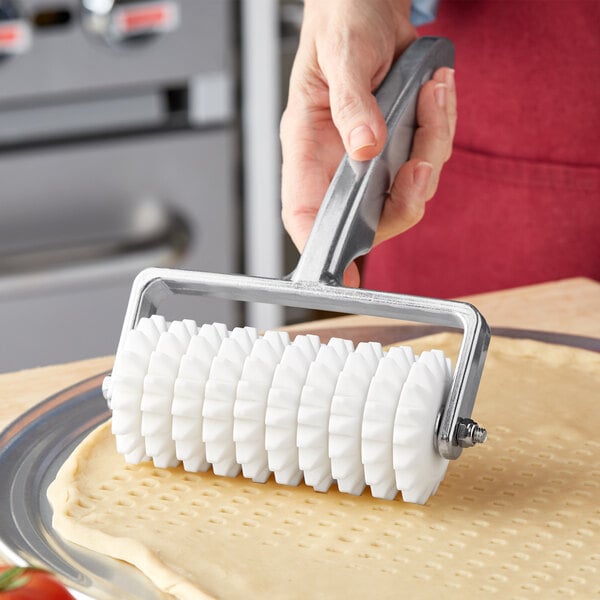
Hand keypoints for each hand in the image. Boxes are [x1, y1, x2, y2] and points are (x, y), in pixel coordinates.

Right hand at [280, 0, 456, 285]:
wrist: (368, 4)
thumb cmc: (338, 24)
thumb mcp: (340, 56)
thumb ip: (350, 103)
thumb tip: (366, 150)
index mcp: (308, 150)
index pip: (306, 215)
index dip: (323, 252)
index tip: (347, 281)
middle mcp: (340, 163)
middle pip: (369, 217)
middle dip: (405, 198)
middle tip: (421, 162)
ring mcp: (374, 158)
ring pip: (410, 187)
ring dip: (433, 144)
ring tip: (432, 93)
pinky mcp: (402, 144)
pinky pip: (431, 156)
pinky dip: (442, 126)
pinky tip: (437, 90)